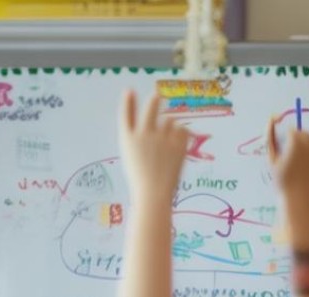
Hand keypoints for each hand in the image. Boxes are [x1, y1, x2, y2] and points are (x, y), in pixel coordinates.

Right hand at [119, 90, 189, 204]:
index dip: (128, 101)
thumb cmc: (143, 180)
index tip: (129, 90)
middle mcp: (143, 134)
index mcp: (127, 138)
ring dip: (171, 126)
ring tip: (169, 142)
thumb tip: (158, 123)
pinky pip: (182, 129)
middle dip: (154, 100)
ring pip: (169, 120)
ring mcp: (160, 138)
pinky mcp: (175, 143)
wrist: (153, 193)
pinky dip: (182, 133)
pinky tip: (180, 143)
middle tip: (157, 94)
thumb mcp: (135, 158)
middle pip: (149, 109)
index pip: (126, 114)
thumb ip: (142, 140)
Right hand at [267, 119, 308, 203]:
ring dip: (302, 142)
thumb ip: (270, 136)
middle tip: (290, 160)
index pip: (289, 130)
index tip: (283, 157)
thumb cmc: (283, 180)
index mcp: (296, 142)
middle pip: (299, 131)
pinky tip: (306, 158)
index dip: (283, 142)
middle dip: (292, 141)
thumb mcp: (272, 157)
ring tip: (298, 160)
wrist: (300, 197)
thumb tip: (272, 118)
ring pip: (307, 135)